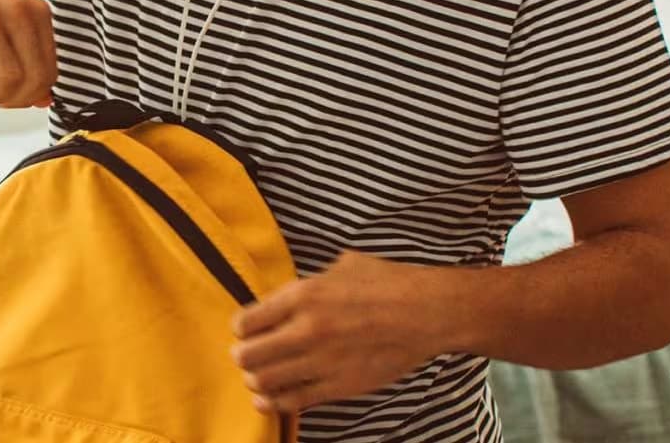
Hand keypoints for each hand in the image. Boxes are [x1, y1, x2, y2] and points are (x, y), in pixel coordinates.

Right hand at [0, 0, 56, 108]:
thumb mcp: (11, 17)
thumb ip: (30, 55)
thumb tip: (43, 101)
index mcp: (36, 12)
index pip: (50, 72)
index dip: (33, 95)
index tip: (14, 94)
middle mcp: (16, 12)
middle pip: (34, 79)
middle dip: (15, 101)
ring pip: (8, 79)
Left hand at [232, 250, 445, 413]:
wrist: (428, 312)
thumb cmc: (387, 283)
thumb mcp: (341, 267)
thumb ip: (309, 283)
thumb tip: (287, 294)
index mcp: (303, 295)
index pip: (246, 322)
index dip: (241, 329)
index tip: (246, 331)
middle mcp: (307, 330)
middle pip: (247, 356)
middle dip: (242, 357)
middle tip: (248, 355)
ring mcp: (323, 361)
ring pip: (264, 382)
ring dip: (255, 381)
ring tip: (259, 377)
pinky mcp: (340, 386)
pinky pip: (294, 401)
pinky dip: (274, 403)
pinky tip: (268, 400)